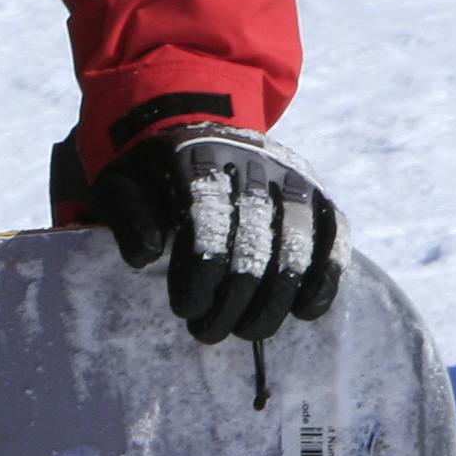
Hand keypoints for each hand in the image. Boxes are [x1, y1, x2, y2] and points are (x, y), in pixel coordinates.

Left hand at [89, 121, 343, 344]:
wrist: (188, 122)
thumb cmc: (151, 170)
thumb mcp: (121, 182)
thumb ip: (128, 216)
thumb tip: (145, 257)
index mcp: (199, 156)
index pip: (207, 222)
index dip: (199, 275)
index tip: (186, 310)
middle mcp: (253, 162)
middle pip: (253, 242)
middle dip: (234, 299)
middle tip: (209, 332)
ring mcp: (290, 176)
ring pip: (296, 245)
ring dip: (275, 299)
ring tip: (250, 331)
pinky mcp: (316, 191)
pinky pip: (334, 234)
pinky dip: (326, 276)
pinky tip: (304, 310)